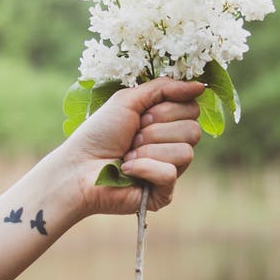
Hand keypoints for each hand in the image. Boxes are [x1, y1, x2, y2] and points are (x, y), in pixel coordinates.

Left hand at [62, 77, 203, 216]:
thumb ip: (164, 88)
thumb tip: (201, 85)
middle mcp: (172, 145)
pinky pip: (170, 174)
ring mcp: (170, 170)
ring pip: (185, 153)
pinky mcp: (163, 193)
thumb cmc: (100, 133)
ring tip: (127, 155)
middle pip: (193, 130)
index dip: (167, 109)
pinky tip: (127, 170)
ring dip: (148, 150)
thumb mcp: (129, 100)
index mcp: (167, 122)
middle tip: (132, 136)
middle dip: (156, 130)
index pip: (193, 108)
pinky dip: (144, 168)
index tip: (142, 115)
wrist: (78, 166)